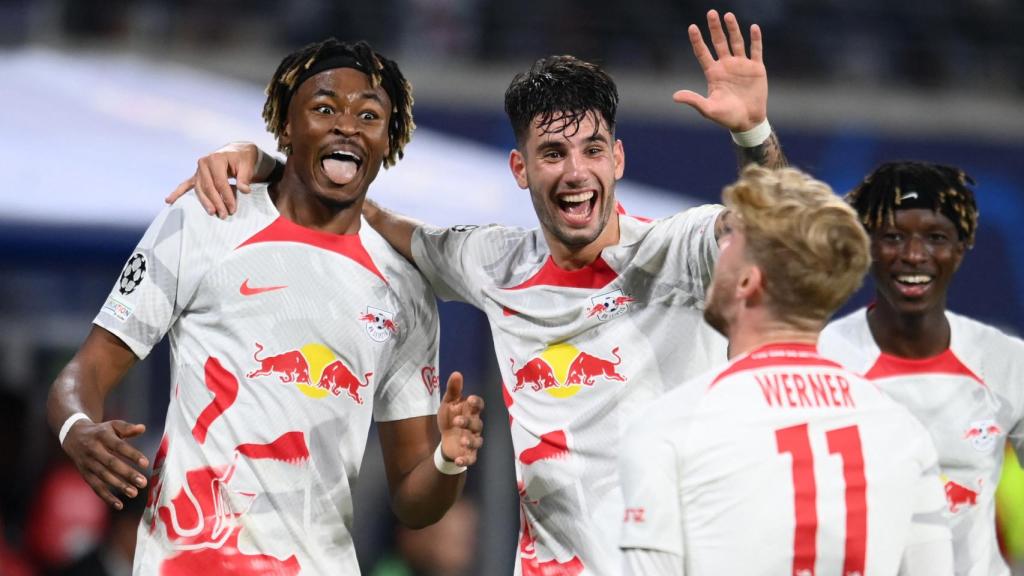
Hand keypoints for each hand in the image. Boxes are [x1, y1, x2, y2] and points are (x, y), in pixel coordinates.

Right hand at [62, 419, 149, 509]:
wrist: (73, 436)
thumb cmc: (101, 431)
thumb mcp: (113, 426)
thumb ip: (127, 428)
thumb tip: (142, 428)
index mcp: (102, 436)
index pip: (119, 446)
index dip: (132, 455)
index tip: (145, 463)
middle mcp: (93, 450)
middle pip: (111, 463)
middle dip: (127, 474)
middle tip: (143, 482)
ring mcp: (87, 463)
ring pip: (103, 476)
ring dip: (119, 486)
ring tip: (134, 493)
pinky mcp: (85, 474)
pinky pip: (95, 486)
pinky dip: (106, 497)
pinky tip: (119, 505)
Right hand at [164, 142, 260, 217]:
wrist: (237, 152)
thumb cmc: (243, 158)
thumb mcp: (248, 165)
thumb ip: (245, 178)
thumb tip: (244, 190)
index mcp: (215, 159)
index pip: (220, 182)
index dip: (226, 196)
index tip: (233, 209)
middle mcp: (204, 163)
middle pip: (208, 187)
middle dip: (216, 202)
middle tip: (224, 215)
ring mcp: (198, 170)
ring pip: (199, 189)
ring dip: (205, 202)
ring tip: (212, 213)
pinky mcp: (197, 175)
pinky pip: (186, 185)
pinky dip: (177, 193)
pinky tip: (169, 201)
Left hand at [436, 372, 483, 467]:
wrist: (446, 441)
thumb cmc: (450, 418)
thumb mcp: (448, 403)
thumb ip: (453, 390)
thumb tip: (456, 373)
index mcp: (471, 412)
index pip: (478, 406)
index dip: (476, 403)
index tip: (470, 399)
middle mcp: (474, 426)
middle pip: (477, 423)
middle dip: (468, 422)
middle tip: (457, 421)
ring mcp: (472, 440)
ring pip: (477, 441)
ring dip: (470, 441)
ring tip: (461, 440)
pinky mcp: (469, 454)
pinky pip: (471, 458)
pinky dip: (466, 460)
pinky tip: (458, 460)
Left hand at [675, 10, 766, 131]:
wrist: (748, 121)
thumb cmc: (726, 117)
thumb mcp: (708, 109)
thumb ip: (693, 100)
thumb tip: (674, 96)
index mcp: (713, 73)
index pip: (703, 53)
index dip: (697, 40)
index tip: (692, 27)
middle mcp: (726, 65)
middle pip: (719, 42)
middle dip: (715, 28)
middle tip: (711, 13)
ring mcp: (741, 65)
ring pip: (736, 42)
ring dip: (733, 29)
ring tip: (728, 15)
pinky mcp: (756, 68)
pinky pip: (756, 50)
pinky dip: (755, 39)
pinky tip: (753, 27)